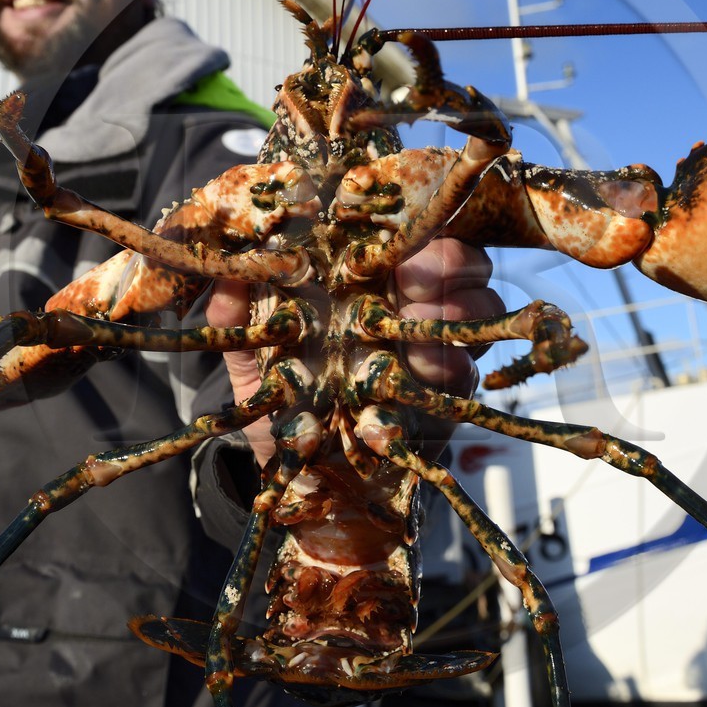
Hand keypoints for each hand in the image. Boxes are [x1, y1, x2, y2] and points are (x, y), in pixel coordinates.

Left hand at [208, 238, 501, 468]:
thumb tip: (228, 274)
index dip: (407, 229)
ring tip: (420, 330)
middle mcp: (407, 303)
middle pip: (458, 259)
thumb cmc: (281, 403)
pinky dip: (455, 364)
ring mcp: (435, 344)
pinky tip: (425, 371)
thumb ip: (237, 317)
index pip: (402, 234)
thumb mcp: (249, 359)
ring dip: (458, 311)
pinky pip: (471, 365)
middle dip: (448, 264)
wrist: (305, 477)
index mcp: (363, 281)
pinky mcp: (451, 391)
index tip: (386, 244)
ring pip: (478, 305)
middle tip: (414, 287)